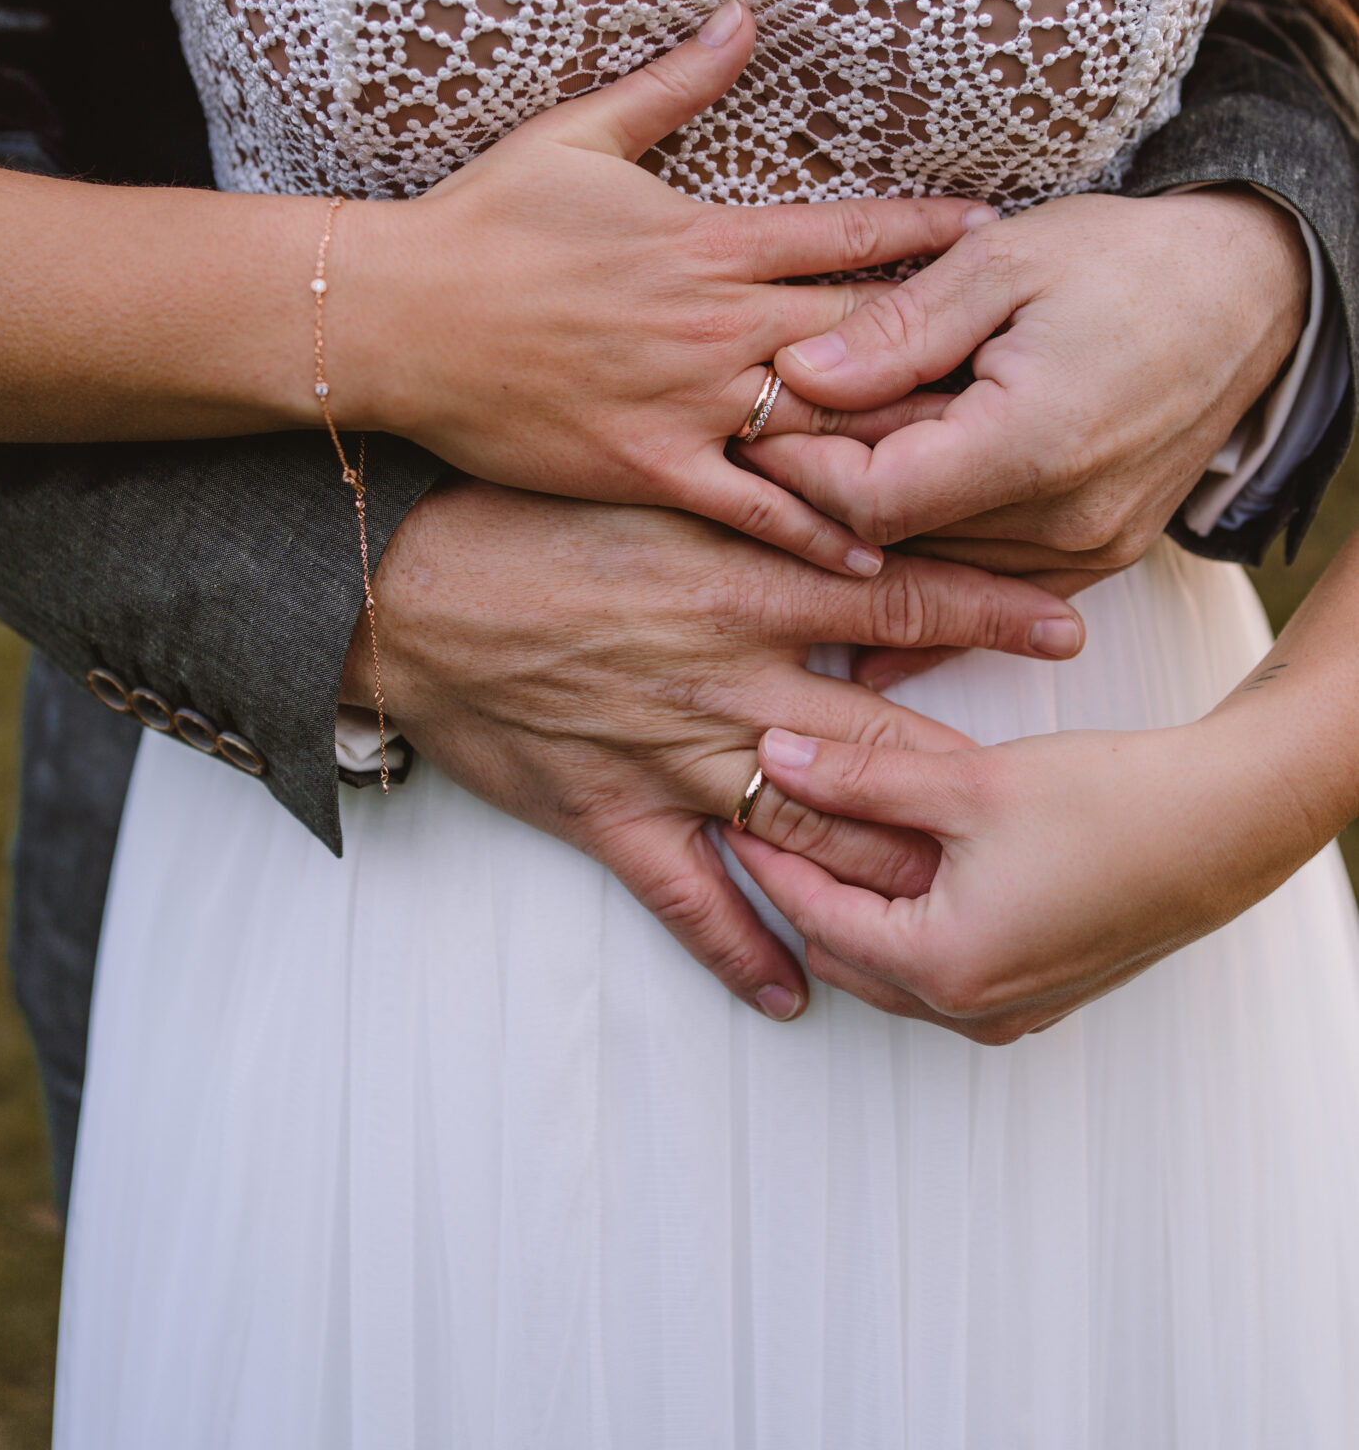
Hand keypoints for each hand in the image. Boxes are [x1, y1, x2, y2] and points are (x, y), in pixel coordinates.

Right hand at [340, 2, 990, 575]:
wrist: (399, 316)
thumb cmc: (486, 220)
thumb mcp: (580, 132)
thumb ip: (675, 81)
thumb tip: (742, 13)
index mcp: (710, 238)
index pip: (849, 233)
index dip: (930, 231)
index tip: (999, 233)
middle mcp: (717, 321)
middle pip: (865, 335)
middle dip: (950, 347)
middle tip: (1031, 363)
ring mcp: (688, 400)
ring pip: (824, 424)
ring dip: (905, 440)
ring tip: (988, 460)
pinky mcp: (650, 465)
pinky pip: (752, 506)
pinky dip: (814, 529)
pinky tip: (878, 551)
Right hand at [342, 480, 1083, 1018]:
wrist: (402, 591)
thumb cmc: (524, 517)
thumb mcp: (649, 482)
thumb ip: (747, 490)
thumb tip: (840, 477)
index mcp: (742, 585)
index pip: (899, 602)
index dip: (991, 615)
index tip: (1069, 624)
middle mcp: (727, 680)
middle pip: (877, 736)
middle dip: (969, 766)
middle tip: (1053, 791)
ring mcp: (672, 757)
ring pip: (806, 830)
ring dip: (883, 869)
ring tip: (962, 903)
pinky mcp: (610, 816)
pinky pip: (688, 901)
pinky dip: (743, 950)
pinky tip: (796, 994)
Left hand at [726, 675, 1330, 1041]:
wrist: (1223, 824)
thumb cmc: (1112, 805)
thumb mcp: (967, 782)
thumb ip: (858, 774)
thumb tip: (776, 757)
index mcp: (945, 968)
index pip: (815, 916)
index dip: (766, 858)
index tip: (734, 811)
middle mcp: (974, 1007)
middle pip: (846, 952)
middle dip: (801, 889)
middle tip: (768, 823)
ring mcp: (1013, 1006)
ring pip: (892, 967)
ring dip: (853, 907)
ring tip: (825, 837)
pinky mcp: (1042, 986)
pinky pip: (943, 971)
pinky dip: (906, 922)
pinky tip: (904, 866)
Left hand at [747, 189, 1307, 643]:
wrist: (1246, 293)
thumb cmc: (1124, 261)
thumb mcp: (1000, 262)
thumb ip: (895, 330)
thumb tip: (797, 374)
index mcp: (1034, 440)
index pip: (874, 498)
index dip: (803, 470)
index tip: (761, 425)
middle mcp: (1066, 516)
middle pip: (900, 535)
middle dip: (829, 487)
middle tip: (776, 438)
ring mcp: (1089, 547)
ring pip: (940, 563)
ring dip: (880, 521)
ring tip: (832, 464)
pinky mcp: (1101, 555)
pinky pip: (995, 590)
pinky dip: (934, 580)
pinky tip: (871, 616)